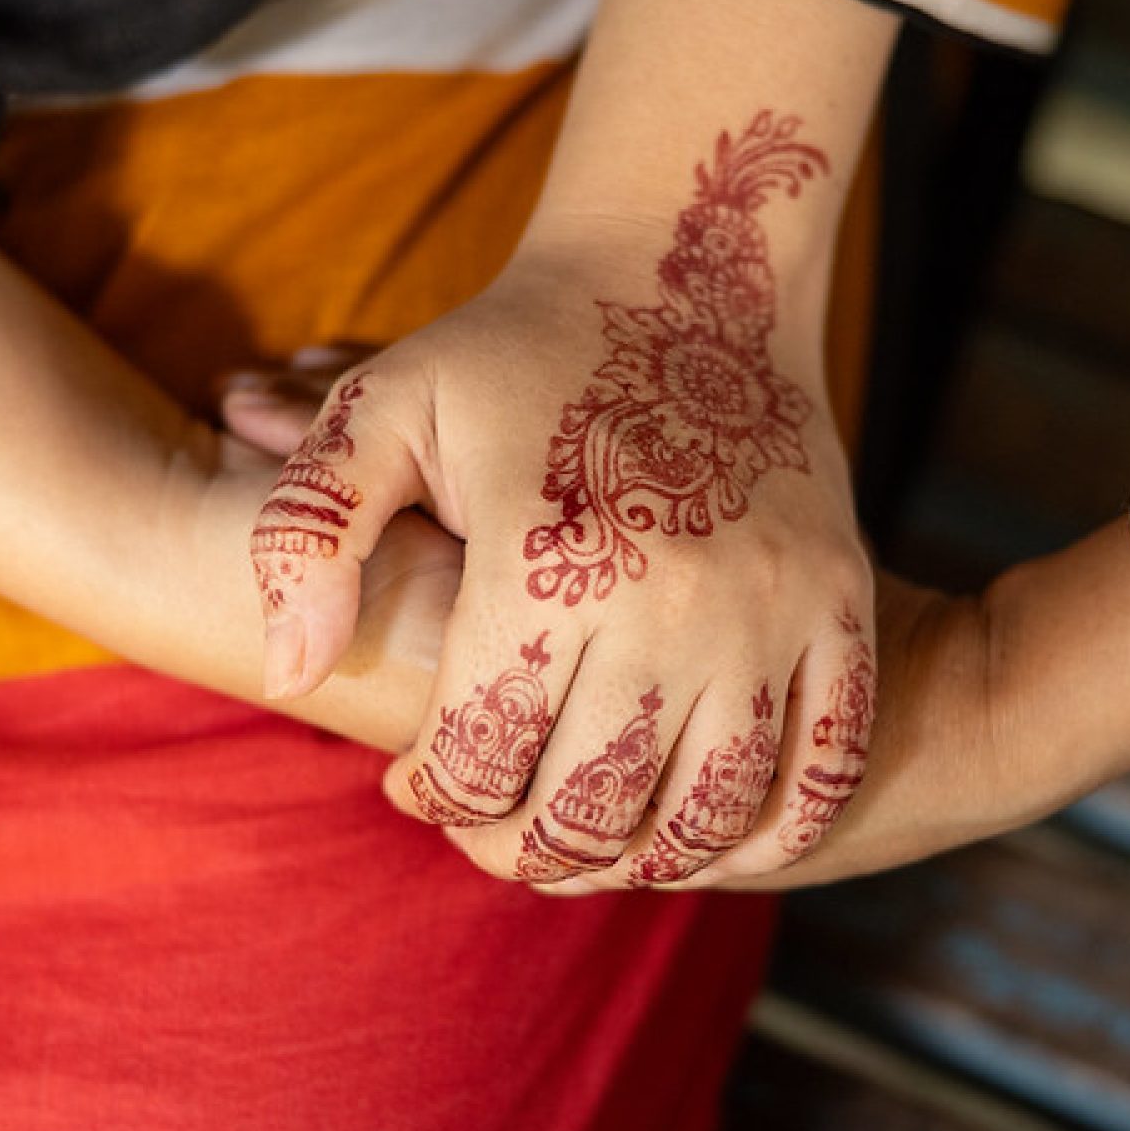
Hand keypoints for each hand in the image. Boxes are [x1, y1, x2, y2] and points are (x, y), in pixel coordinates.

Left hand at [243, 114, 876, 885]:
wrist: (686, 273)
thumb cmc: (516, 352)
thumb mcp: (381, 407)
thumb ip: (306, 532)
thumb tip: (287, 674)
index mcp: (549, 558)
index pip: (483, 756)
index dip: (437, 797)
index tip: (419, 784)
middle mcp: (671, 599)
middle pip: (589, 804)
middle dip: (522, 845)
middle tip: (490, 828)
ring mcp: (771, 610)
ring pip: (706, 811)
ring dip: (634, 856)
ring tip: (583, 837)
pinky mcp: (842, 606)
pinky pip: (821, 769)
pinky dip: (764, 830)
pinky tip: (700, 829)